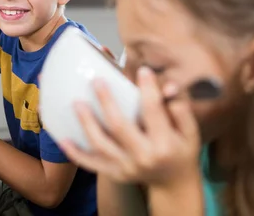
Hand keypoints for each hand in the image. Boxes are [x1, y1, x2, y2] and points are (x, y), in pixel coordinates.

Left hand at [59, 67, 200, 187]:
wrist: (174, 184)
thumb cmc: (182, 150)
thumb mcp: (190, 131)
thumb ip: (181, 109)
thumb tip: (169, 88)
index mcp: (164, 143)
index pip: (153, 111)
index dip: (148, 90)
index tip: (143, 70)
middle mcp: (143, 156)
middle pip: (120, 126)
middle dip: (107, 102)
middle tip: (96, 80)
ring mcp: (127, 167)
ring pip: (101, 145)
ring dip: (87, 123)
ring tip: (76, 102)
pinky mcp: (115, 174)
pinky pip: (92, 163)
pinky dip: (76, 153)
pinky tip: (63, 139)